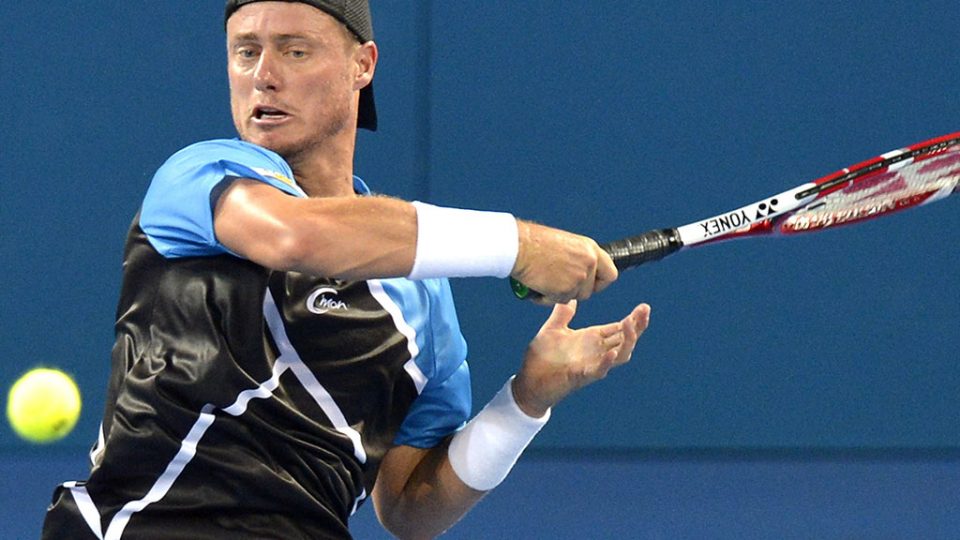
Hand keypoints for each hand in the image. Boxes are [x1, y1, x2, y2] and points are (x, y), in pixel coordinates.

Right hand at [511, 221, 617, 303]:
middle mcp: (589, 263)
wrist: (520, 247)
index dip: (600, 283)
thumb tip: (580, 271)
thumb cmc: (536, 242)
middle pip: (589, 291)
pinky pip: (558, 301)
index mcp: (591, 249)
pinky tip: (539, 286)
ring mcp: (578, 277)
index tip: (590, 285)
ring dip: (560, 294)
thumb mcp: (566, 243)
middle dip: (575, 292)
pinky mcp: (565, 289)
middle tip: (559, 285)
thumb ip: (578, 257)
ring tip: (545, 281)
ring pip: (573, 297)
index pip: (610, 274)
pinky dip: (547, 298)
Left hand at [512, 300, 650, 417]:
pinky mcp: (581, 376)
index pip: (619, 328)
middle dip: (637, 326)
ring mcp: (591, 364)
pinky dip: (607, 362)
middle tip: (644, 310)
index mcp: (591, 339)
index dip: (633, 319)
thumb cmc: (542, 358)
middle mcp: (596, 352)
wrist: (528, 381)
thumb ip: (563, 314)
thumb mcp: (553, 329)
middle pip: (625, 339)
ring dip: (628, 341)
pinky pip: (599, 370)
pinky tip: (613, 353)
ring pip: (620, 355)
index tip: (644, 306)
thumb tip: (572, 298)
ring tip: (630, 325)